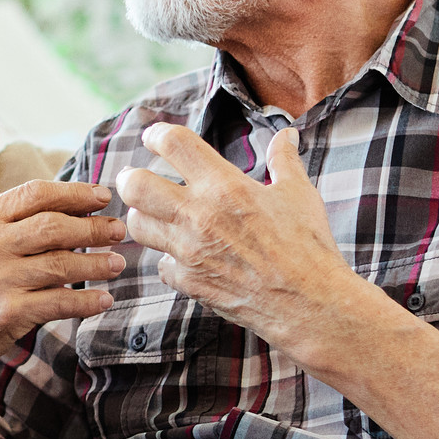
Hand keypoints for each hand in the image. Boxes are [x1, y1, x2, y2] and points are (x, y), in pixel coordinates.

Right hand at [0, 180, 128, 399]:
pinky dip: (87, 302)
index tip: (102, 196)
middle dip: (93, 226)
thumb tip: (72, 209)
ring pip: (61, 264)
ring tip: (118, 263)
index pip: (33, 194)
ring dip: (97, 263)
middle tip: (119, 229)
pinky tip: (104, 299)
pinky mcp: (7, 313)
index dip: (74, 193)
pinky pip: (59, 303)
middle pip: (53, 226)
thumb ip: (10, 225)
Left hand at [113, 123, 358, 357]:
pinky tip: (182, 255)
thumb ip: (285, 160)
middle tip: (135, 177)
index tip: (154, 137)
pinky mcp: (188, 282)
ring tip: (156, 215)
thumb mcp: (299, 195)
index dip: (157, 134)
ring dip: (142, 217)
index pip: (173, 144)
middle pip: (134, 186)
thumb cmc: (308, 247)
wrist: (309, 304)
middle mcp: (197, 216)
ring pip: (136, 226)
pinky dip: (167, 259)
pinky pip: (160, 265)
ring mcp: (188, 251)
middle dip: (129, 178)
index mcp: (224, 186)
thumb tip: (287, 134)